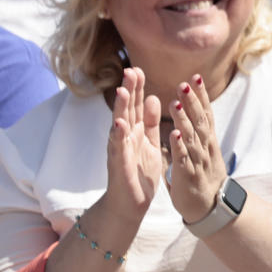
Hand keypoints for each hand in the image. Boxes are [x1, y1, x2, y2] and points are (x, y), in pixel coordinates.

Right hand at [105, 67, 163, 216]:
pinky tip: (119, 125)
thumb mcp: (149, 143)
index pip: (135, 105)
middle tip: (130, 69)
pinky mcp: (119, 165)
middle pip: (126, 110)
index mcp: (135, 131)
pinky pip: (118, 149)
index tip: (138, 68)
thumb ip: (151, 122)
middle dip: (128, 90)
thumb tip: (153, 97)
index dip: (137, 88)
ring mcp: (120, 150)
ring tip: (121, 90)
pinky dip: (118, 136)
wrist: (129, 204)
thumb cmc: (139, 173)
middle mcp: (125, 137)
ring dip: (119, 109)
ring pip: (119, 125)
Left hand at [166, 74, 228, 224]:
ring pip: (191, 136)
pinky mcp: (187, 174)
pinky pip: (183, 158)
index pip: (205, 114)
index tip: (196, 77)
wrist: (209, 206)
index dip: (201, 96)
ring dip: (183, 119)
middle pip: (199, 120)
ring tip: (175, 102)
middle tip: (185, 82)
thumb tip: (192, 115)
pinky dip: (179, 146)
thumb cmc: (203, 176)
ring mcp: (197, 160)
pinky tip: (174, 134)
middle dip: (192, 101)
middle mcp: (205, 147)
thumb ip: (197, 132)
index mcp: (207, 140)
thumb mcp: (204, 150)